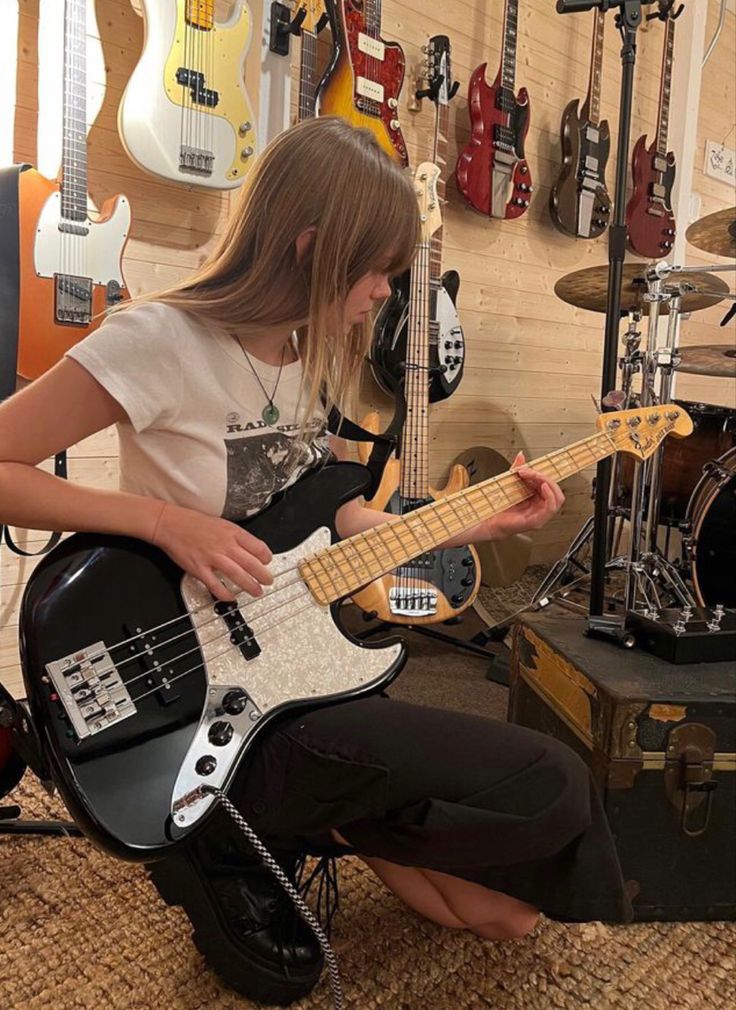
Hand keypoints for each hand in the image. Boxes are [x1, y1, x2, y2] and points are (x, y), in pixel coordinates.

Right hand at [151, 503, 272, 601]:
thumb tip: (251, 549)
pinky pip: (215, 585)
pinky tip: (230, 597)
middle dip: (263, 575)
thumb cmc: (194, 523)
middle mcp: (224, 545)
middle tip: (268, 581)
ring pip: (237, 575)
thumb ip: (236, 537)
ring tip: (257, 592)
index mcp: (232, 532)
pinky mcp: (199, 568)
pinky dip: (225, 593)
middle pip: (251, 563)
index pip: (258, 547)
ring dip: (250, 586)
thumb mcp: (221, 524)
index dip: (266, 557)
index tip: (267, 562)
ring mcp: (212, 557)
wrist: (170, 523)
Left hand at [480, 452, 564, 540]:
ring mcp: (541, 515)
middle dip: (544, 476)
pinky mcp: (536, 521)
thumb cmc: (501, 506)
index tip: (527, 468)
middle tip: (529, 471)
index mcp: (539, 499)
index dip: (542, 474)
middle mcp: (542, 507)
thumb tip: (521, 455)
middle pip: (555, 489)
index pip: (550, 484)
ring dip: (547, 482)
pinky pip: (550, 508)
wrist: (490, 520)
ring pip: (556, 497)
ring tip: (534, 476)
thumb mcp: (511, 483)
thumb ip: (518, 469)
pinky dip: (550, 496)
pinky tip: (543, 486)